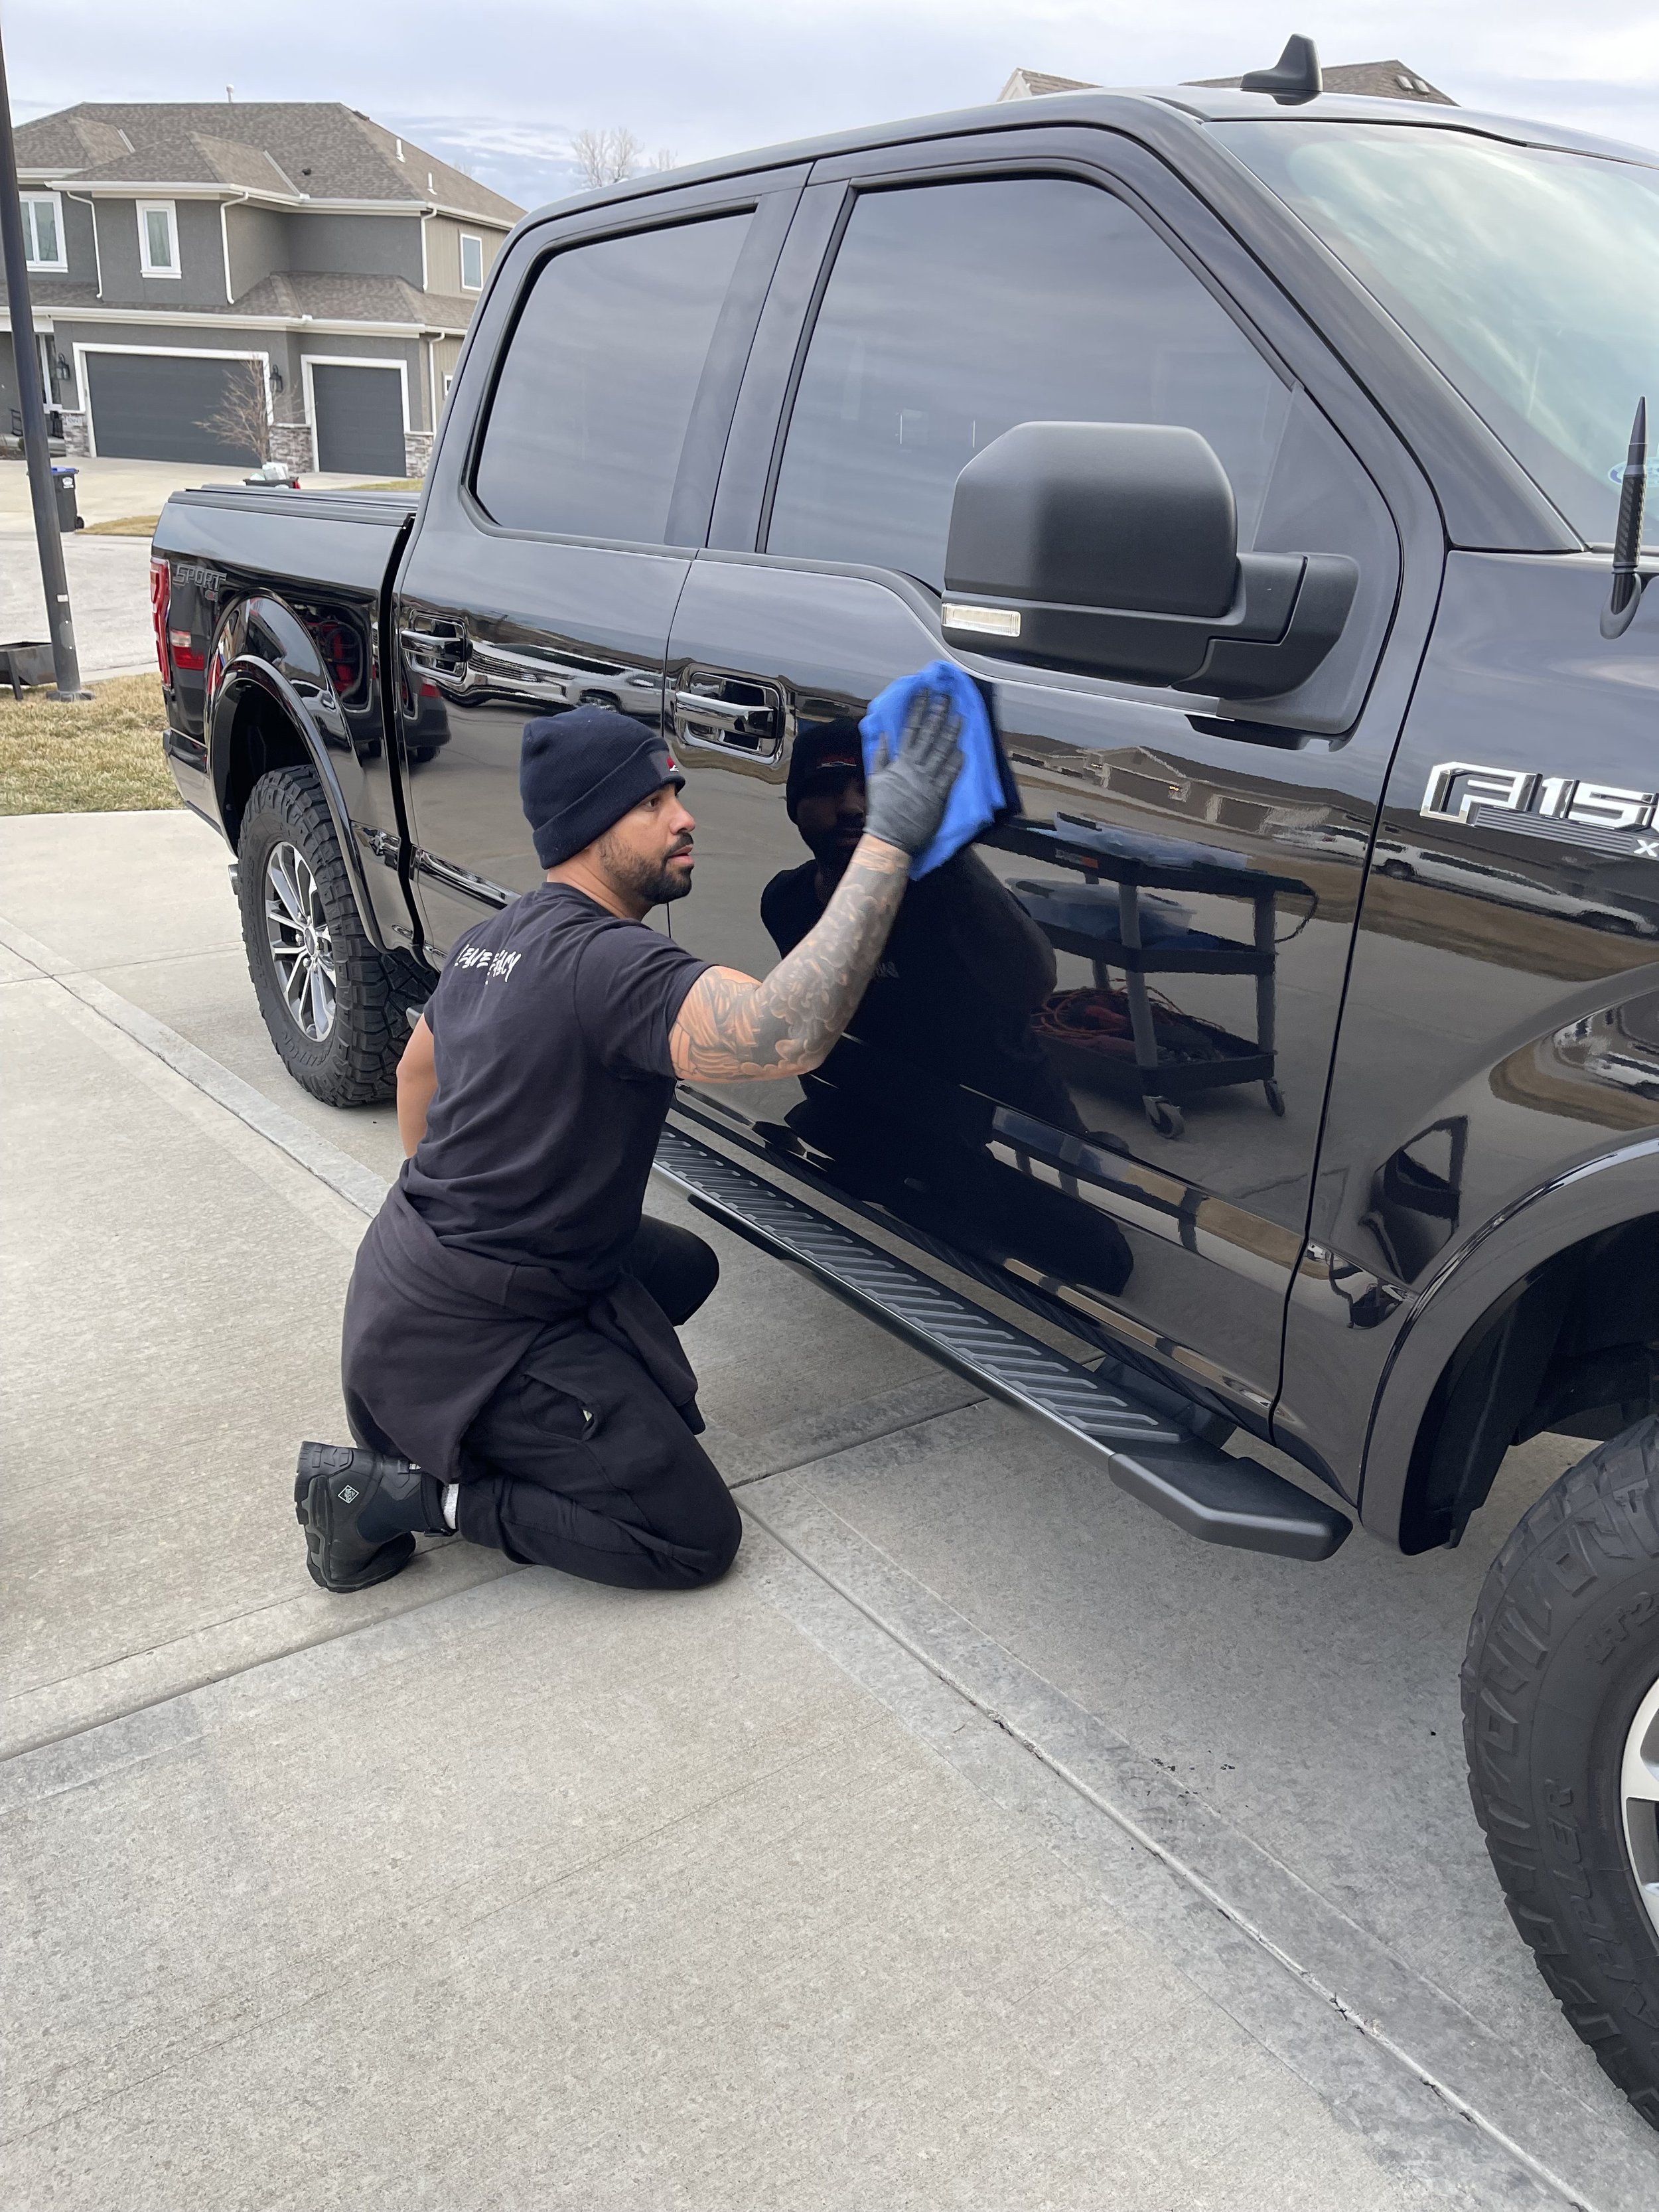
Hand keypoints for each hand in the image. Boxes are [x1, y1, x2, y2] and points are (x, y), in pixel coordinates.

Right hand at [862, 686, 963, 857]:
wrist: (890, 838)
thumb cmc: (882, 810)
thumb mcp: (875, 779)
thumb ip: (880, 756)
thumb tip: (884, 735)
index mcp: (900, 762)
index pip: (911, 728)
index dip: (918, 708)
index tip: (924, 692)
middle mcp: (916, 768)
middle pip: (930, 735)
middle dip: (938, 713)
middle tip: (947, 697)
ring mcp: (929, 781)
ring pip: (943, 752)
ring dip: (952, 733)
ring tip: (959, 716)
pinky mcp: (939, 797)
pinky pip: (950, 776)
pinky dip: (957, 763)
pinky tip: (963, 750)